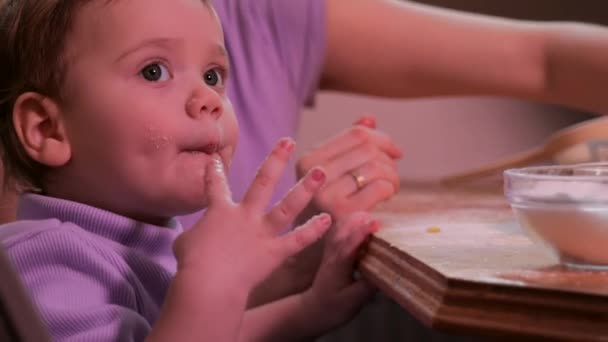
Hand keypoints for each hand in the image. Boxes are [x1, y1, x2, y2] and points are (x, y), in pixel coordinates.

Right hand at [173, 138, 331, 290]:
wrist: (208, 284)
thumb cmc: (191, 265)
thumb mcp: (184, 243)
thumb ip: (194, 233)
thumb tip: (197, 236)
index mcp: (219, 211)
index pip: (216, 186)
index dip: (215, 172)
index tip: (216, 160)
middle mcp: (245, 216)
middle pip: (262, 182)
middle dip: (276, 159)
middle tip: (288, 141)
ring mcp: (261, 233)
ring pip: (288, 206)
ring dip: (305, 188)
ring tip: (320, 172)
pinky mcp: (274, 253)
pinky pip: (297, 240)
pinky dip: (313, 231)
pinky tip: (328, 219)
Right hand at [296, 115, 401, 218]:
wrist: (312, 250)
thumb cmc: (326, 208)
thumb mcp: (329, 175)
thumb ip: (347, 147)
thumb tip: (369, 118)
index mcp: (308, 159)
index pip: (356, 134)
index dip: (383, 138)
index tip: (395, 151)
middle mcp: (314, 175)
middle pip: (369, 149)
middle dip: (389, 158)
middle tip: (393, 173)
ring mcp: (327, 194)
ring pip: (376, 166)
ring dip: (393, 175)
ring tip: (391, 186)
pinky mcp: (343, 214)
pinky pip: (380, 187)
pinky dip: (391, 188)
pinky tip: (388, 196)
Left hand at [302, 212, 379, 329]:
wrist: (314, 310)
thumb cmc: (334, 308)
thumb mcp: (354, 301)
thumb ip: (368, 286)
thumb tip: (385, 270)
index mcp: (338, 264)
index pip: (349, 243)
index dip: (363, 232)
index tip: (377, 223)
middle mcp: (333, 252)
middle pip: (344, 228)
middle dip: (362, 219)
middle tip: (381, 220)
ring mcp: (331, 249)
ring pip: (342, 226)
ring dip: (357, 220)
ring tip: (375, 220)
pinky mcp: (333, 250)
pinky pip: (342, 230)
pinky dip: (353, 224)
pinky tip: (364, 225)